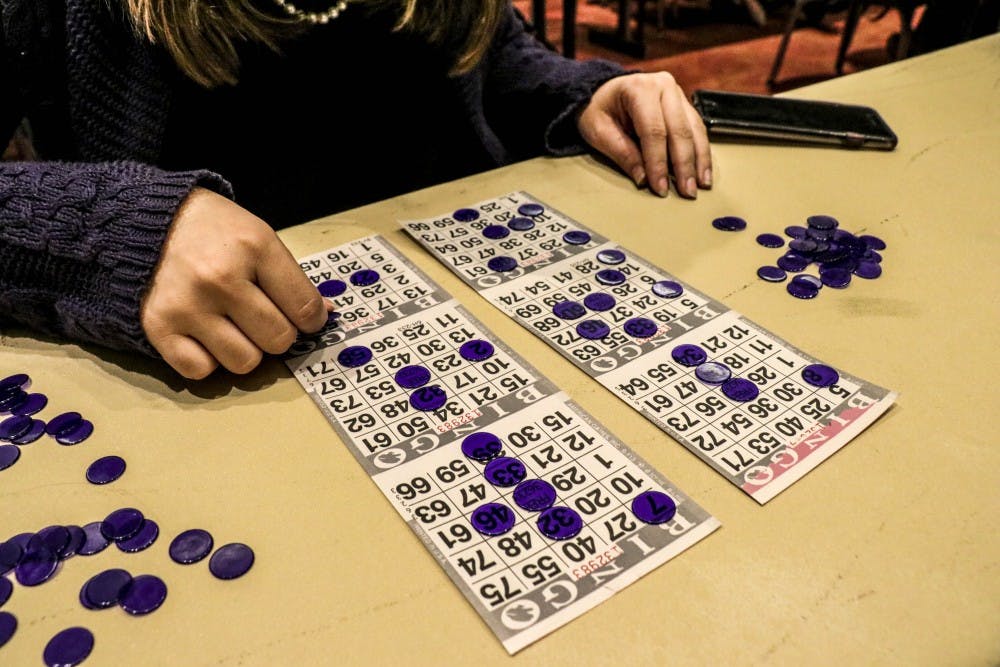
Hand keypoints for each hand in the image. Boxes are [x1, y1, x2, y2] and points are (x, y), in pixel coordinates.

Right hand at [141, 188, 327, 378]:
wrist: (145, 220)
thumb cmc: (213, 231)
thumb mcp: (259, 237)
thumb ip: (291, 278)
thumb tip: (324, 316)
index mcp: (255, 247)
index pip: (305, 309)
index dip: (312, 320)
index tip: (303, 317)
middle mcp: (221, 278)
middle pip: (278, 340)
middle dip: (277, 333)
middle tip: (261, 317)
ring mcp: (188, 305)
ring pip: (244, 362)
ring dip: (244, 350)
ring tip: (232, 325)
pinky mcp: (158, 327)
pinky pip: (201, 371)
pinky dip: (207, 360)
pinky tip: (205, 335)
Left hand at [577, 72, 711, 198]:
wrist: (604, 91)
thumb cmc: (598, 109)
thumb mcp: (598, 131)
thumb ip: (622, 153)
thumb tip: (643, 178)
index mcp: (639, 89)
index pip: (654, 131)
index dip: (658, 162)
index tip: (660, 187)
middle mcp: (663, 86)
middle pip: (679, 130)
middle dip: (684, 165)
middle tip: (687, 192)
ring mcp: (676, 93)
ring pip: (694, 129)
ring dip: (699, 160)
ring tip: (701, 184)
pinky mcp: (683, 104)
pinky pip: (697, 128)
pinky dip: (701, 151)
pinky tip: (703, 170)